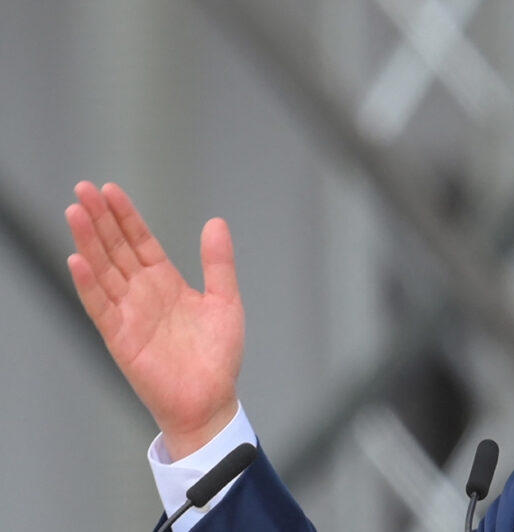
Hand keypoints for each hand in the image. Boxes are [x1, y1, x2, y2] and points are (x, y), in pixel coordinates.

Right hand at [65, 181, 244, 459]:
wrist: (211, 399)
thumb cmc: (217, 356)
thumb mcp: (225, 300)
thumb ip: (218, 263)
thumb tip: (216, 222)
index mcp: (165, 282)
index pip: (139, 241)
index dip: (125, 216)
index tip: (109, 189)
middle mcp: (142, 294)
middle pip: (116, 249)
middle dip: (99, 219)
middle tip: (83, 188)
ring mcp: (128, 314)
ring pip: (103, 271)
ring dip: (88, 242)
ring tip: (75, 212)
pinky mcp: (120, 338)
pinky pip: (100, 307)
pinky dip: (88, 284)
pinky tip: (78, 260)